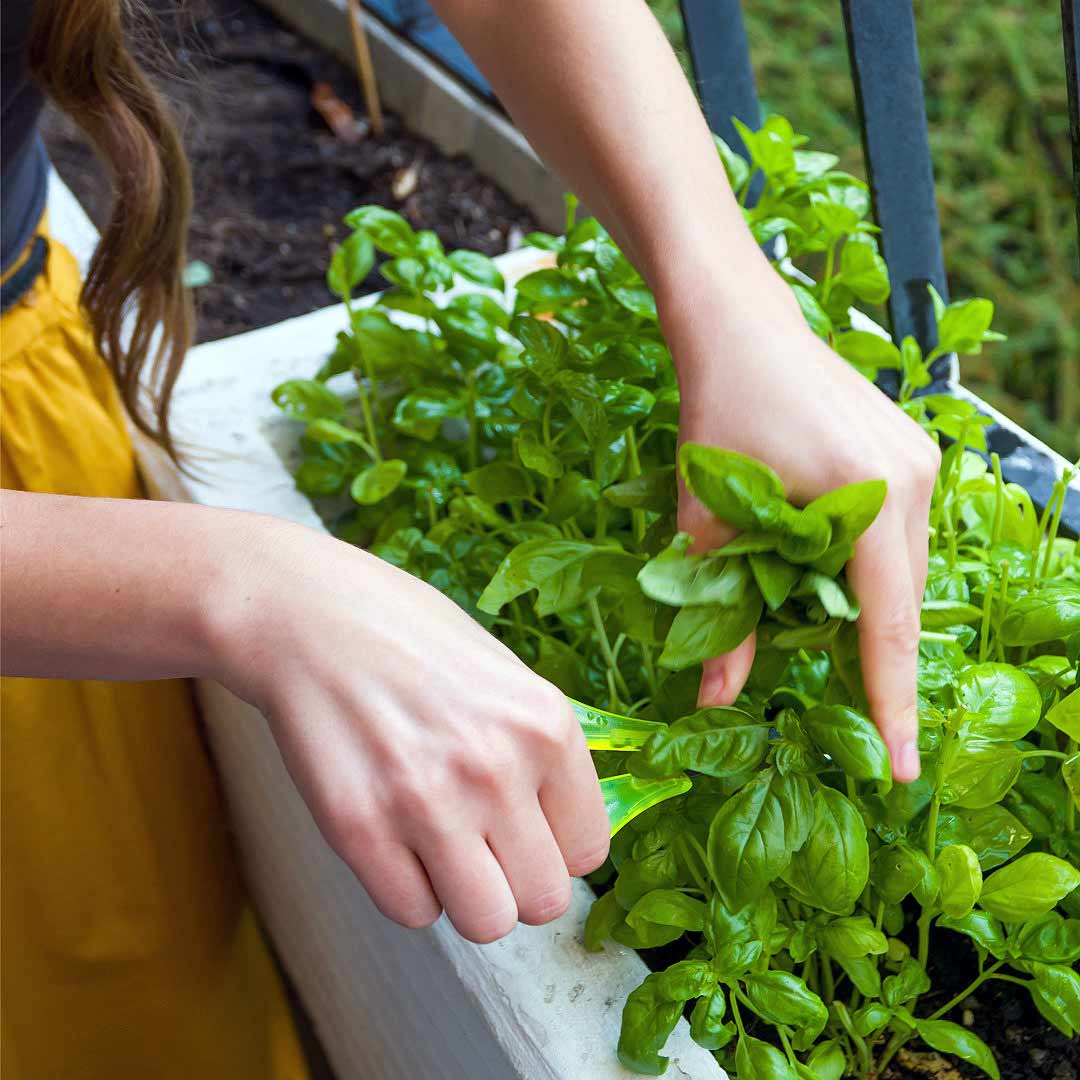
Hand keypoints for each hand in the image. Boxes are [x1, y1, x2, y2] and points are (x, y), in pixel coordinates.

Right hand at [211, 516, 609, 942]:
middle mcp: (497, 768)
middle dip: (514, 881)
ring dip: (464, 895)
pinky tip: (391, 835)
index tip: (524, 828)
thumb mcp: (505, 675)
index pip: (589, 850)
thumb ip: (540, 751)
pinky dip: (405, 887)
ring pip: (486, 922)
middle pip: (545, 900)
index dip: (554, 846)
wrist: (307, 615)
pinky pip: (412, 913)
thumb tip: (564, 831)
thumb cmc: (408, 638)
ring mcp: (427, 802)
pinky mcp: (359, 828)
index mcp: (545, 725)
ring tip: (437, 844)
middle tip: (480, 842)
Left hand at [659, 272, 939, 782]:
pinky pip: (897, 534)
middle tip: (851, 717)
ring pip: (901, 569)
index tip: (900, 767)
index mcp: (868, 496)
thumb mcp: (709, 518)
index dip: (890, 701)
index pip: (886, 624)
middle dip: (873, 658)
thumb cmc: (716, 411)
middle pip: (899, 599)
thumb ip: (720, 614)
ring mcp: (919, 460)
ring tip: (820, 637)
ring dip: (865, 609)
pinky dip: (866, 569)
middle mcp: (912, 480)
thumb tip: (715, 700)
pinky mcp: (909, 449)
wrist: (738, 325)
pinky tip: (825, 579)